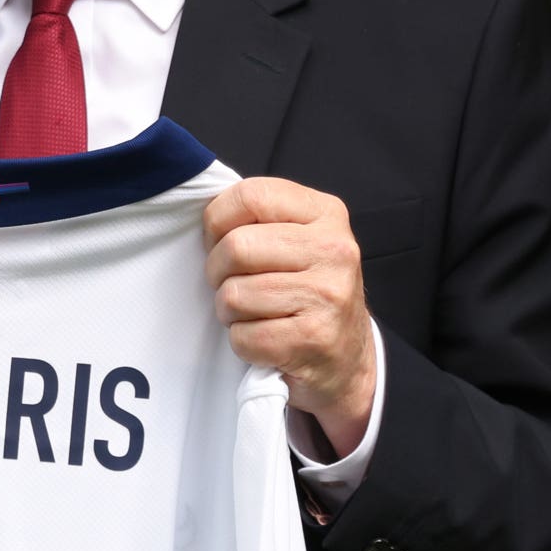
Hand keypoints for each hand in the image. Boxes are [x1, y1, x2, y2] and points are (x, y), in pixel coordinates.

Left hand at [203, 176, 376, 453]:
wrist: (346, 355)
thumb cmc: (307, 289)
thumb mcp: (298, 237)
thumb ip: (259, 218)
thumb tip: (205, 216)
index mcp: (326, 213)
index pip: (250, 195)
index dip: (217, 221)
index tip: (220, 241)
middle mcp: (334, 249)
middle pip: (236, 247)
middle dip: (218, 271)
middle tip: (233, 283)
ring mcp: (328, 295)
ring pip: (233, 295)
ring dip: (229, 311)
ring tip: (252, 313)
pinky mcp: (314, 338)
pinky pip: (243, 337)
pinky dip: (242, 342)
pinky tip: (264, 338)